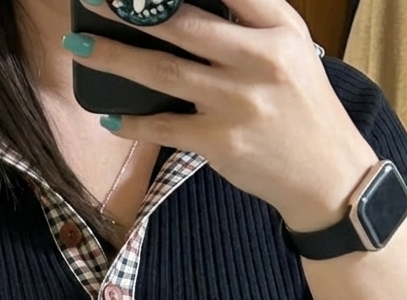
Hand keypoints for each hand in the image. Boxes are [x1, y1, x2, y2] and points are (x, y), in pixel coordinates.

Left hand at [64, 0, 379, 230]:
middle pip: (183, 26)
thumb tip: (190, 5)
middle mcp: (259, 61)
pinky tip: (108, 115)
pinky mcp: (219, 143)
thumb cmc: (301, 107)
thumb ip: (253, 17)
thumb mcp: (292, 48)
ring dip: (115, 58)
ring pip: (164, 73)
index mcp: (278, 30)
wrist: (325, 175)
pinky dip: (133, 123)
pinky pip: (164, 127)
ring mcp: (237, 104)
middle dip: (131, 10)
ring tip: (80, 46)